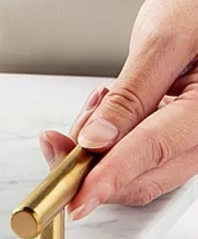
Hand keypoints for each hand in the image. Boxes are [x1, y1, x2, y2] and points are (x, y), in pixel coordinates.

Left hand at [40, 0, 197, 219]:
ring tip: (92, 103)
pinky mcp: (183, 130)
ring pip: (143, 165)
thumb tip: (97, 139)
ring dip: (102, 149)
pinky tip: (105, 107)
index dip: (108, 177)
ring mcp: (197, 136)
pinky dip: (116, 137)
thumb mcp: (161, 42)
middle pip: (146, 172)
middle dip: (93, 165)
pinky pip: (147, 148)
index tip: (75, 196)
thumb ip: (131, 95)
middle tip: (54, 142)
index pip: (150, 151)